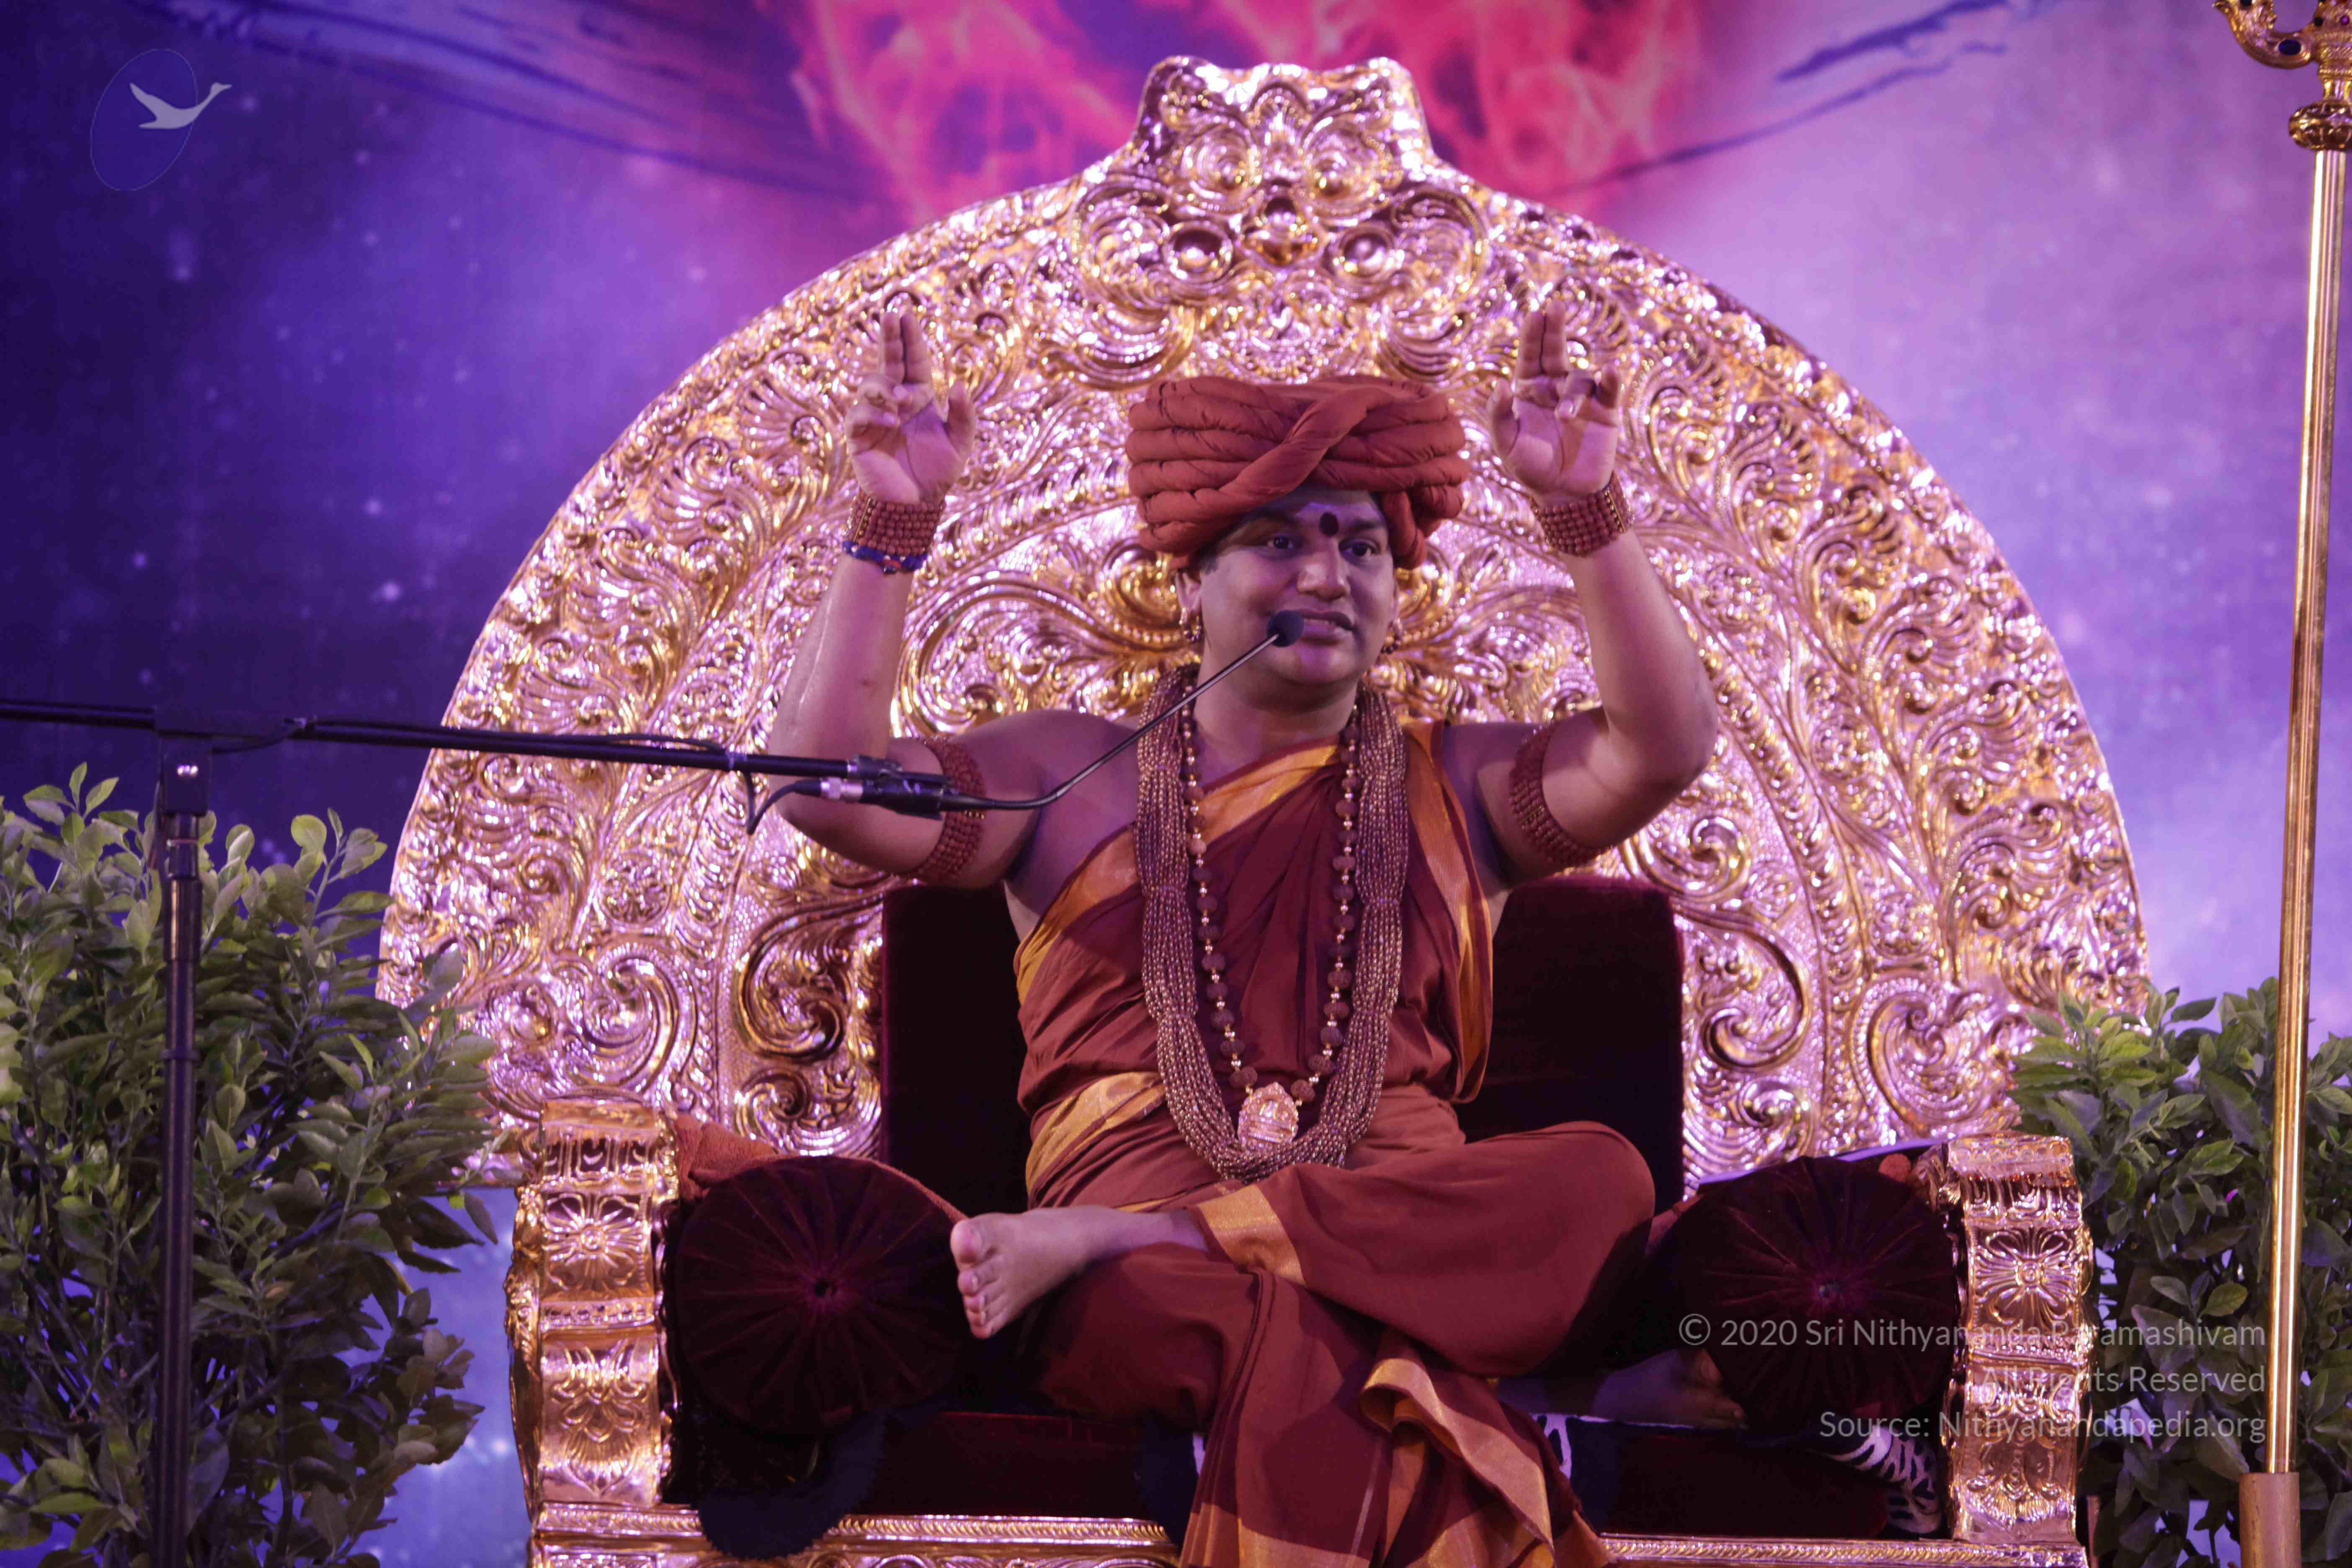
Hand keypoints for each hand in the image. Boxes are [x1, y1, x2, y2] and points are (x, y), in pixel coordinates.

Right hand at [846, 307, 976, 504]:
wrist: (916, 504)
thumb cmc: (937, 473)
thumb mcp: (960, 443)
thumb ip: (963, 414)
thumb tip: (957, 384)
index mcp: (920, 397)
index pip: (914, 361)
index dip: (910, 338)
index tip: (906, 314)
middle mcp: (895, 401)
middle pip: (889, 361)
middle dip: (889, 338)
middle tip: (889, 315)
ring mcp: (875, 416)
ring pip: (870, 384)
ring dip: (885, 386)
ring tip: (901, 401)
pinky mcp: (859, 436)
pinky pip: (858, 415)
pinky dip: (873, 413)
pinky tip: (891, 421)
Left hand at [1483, 298, 1622, 499]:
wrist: (1563, 493)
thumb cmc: (1531, 467)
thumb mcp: (1506, 444)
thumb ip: (1499, 415)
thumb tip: (1499, 383)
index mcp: (1530, 390)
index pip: (1530, 356)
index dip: (1532, 335)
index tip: (1534, 314)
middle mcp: (1556, 387)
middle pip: (1556, 351)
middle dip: (1554, 329)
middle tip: (1555, 306)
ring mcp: (1582, 397)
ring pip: (1580, 379)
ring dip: (1573, 395)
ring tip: (1565, 418)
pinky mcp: (1605, 411)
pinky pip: (1610, 389)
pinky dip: (1612, 378)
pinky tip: (1611, 369)